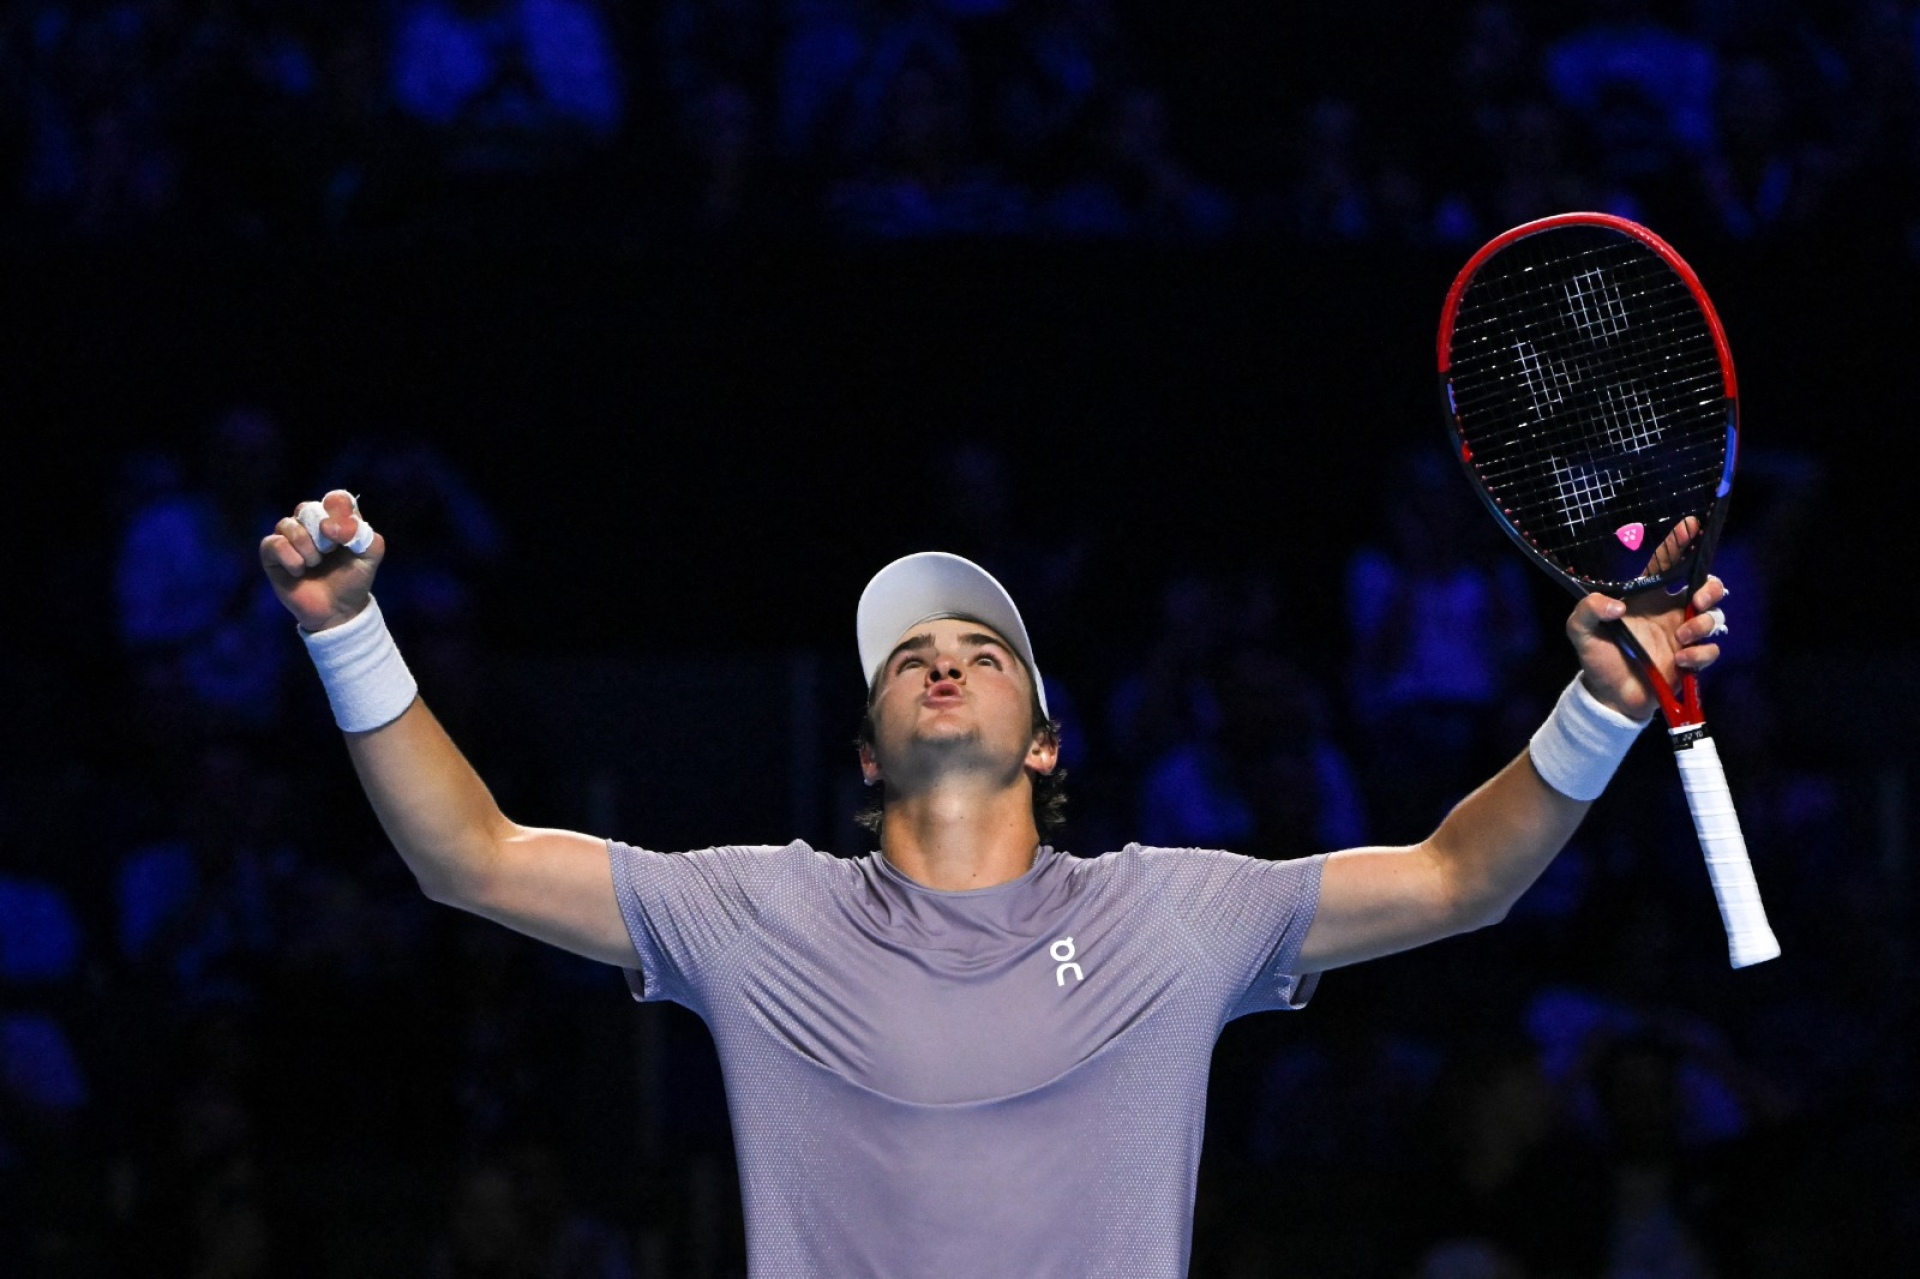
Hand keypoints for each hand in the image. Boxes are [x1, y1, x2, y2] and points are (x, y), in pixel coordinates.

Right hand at [259, 489, 383, 631]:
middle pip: (308, 508)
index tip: (345, 536)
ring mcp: (289, 536)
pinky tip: (299, 571)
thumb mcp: (370, 557)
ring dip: (307, 548)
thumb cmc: (353, 581)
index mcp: (336, 519)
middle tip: (330, 551)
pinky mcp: (271, 553)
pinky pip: (274, 543)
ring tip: (315, 564)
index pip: (336, 499)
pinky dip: (291, 558)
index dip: (339, 513)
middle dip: (321, 533)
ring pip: (288, 524)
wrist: (337, 611)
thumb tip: (328, 527)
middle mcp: (311, 523)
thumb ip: (365, 536)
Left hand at [1565, 516, 1726, 720]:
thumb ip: (1589, 608)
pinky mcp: (1691, 660)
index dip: (1680, 542)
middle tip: (1697, 599)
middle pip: (1707, 585)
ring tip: (1680, 637)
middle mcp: (1670, 611)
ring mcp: (1683, 635)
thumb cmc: (1597, 656)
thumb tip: (1617, 606)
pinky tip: (1681, 659)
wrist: (1608, 695)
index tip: (1691, 525)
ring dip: (1702, 624)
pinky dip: (1701, 653)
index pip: (1667, 562)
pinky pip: (1711, 650)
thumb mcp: (1580, 629)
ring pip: (1714, 617)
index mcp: (1647, 596)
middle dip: (1711, 587)